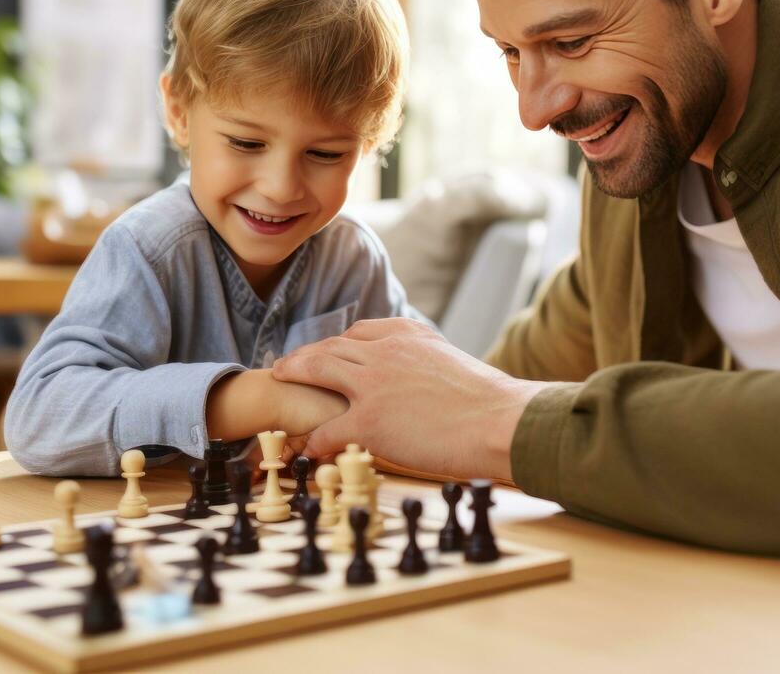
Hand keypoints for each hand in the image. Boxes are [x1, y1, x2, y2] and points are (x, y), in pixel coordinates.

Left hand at [271, 318, 545, 479]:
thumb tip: (423, 379)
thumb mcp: (452, 363)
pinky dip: (312, 437)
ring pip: (318, 372)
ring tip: (278, 385)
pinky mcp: (369, 420)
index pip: (359, 333)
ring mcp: (373, 383)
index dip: (336, 345)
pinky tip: (306, 446)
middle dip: (303, 357)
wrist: (501, 421)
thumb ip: (426, 363)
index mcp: (408, 334)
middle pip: (330, 348)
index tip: (324, 353)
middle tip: (284, 366)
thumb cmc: (490, 402)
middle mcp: (385, 351)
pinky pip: (325, 427)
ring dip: (294, 378)